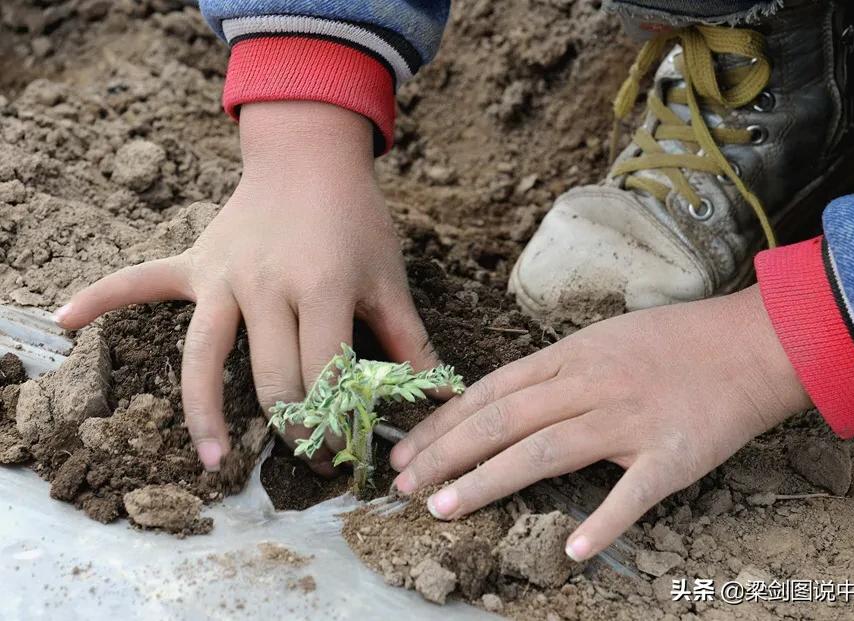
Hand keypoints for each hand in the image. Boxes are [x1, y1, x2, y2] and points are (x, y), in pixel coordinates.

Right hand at [54, 101, 437, 472]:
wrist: (311, 154)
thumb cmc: (356, 220)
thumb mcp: (389, 277)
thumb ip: (408, 340)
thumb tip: (441, 392)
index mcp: (323, 290)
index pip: (325, 376)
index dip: (338, 421)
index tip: (347, 450)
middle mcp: (267, 287)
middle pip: (271, 379)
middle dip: (291, 428)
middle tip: (307, 458)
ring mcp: (224, 275)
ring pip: (203, 356)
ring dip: (203, 412)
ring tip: (208, 461)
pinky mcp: (195, 263)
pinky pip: (140, 280)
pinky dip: (101, 296)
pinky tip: (63, 320)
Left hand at [390, 285, 810, 560]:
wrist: (749, 343)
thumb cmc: (672, 341)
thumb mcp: (601, 340)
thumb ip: (553, 371)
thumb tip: (503, 401)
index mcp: (569, 357)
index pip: (490, 392)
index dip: (443, 423)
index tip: (408, 451)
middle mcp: (589, 385)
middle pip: (503, 421)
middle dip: (446, 454)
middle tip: (404, 486)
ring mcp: (629, 419)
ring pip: (545, 451)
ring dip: (489, 481)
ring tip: (445, 510)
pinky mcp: (671, 454)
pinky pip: (633, 493)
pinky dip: (605, 521)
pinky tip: (574, 549)